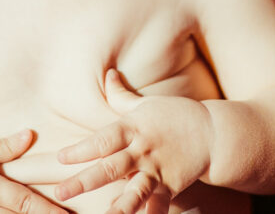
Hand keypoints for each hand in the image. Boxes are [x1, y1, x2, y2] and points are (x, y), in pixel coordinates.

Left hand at [54, 70, 213, 213]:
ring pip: (134, 191)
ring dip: (117, 207)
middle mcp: (142, 151)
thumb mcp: (146, 103)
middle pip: (111, 167)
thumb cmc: (174, 115)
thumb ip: (121, 95)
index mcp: (132, 129)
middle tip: (61, 192)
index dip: (80, 149)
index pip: (102, 140)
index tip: (61, 158)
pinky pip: (159, 204)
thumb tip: (107, 73)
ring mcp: (157, 170)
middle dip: (84, 181)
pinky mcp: (171, 185)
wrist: (213, 132)